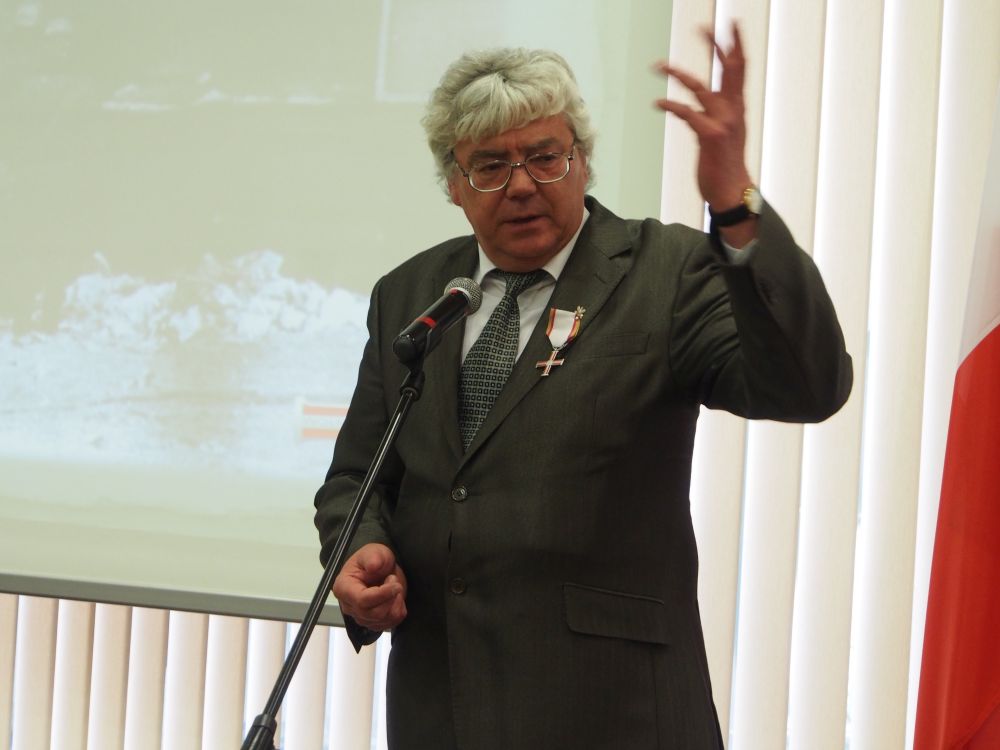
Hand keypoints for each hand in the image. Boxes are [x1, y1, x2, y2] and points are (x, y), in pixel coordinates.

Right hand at [332, 543, 407, 631]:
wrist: (378, 568)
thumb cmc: (372, 559)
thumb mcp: (373, 551)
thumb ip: (373, 557)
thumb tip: (373, 566)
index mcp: (343, 587)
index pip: (362, 600)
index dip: (382, 594)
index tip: (395, 584)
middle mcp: (349, 606)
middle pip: (374, 613)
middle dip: (390, 598)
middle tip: (394, 581)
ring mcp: (360, 617)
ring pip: (383, 620)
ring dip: (396, 603)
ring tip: (393, 587)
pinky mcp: (372, 623)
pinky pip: (390, 624)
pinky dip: (398, 611)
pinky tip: (395, 598)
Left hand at [654, 22, 753, 213]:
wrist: (733, 191)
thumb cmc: (726, 164)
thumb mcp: (728, 132)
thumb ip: (719, 112)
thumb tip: (702, 101)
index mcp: (738, 106)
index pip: (740, 67)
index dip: (736, 43)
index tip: (731, 22)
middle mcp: (734, 109)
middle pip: (729, 68)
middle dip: (715, 44)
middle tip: (702, 25)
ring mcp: (723, 121)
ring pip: (699, 87)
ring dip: (677, 73)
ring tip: (658, 64)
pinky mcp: (710, 135)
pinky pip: (687, 113)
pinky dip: (670, 105)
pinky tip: (657, 102)